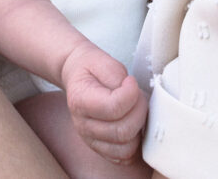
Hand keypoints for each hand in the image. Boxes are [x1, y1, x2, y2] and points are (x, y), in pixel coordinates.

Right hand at [61, 40, 147, 163]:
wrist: (78, 75)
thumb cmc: (91, 68)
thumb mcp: (102, 61)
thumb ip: (116, 76)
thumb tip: (131, 93)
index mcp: (80, 100)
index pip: (113, 108)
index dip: (131, 94)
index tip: (131, 81)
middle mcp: (82, 124)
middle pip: (122, 131)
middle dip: (139, 111)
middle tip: (138, 95)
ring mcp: (90, 139)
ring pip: (126, 148)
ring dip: (139, 128)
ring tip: (135, 109)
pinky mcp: (100, 148)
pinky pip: (124, 157)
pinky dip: (135, 143)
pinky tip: (133, 124)